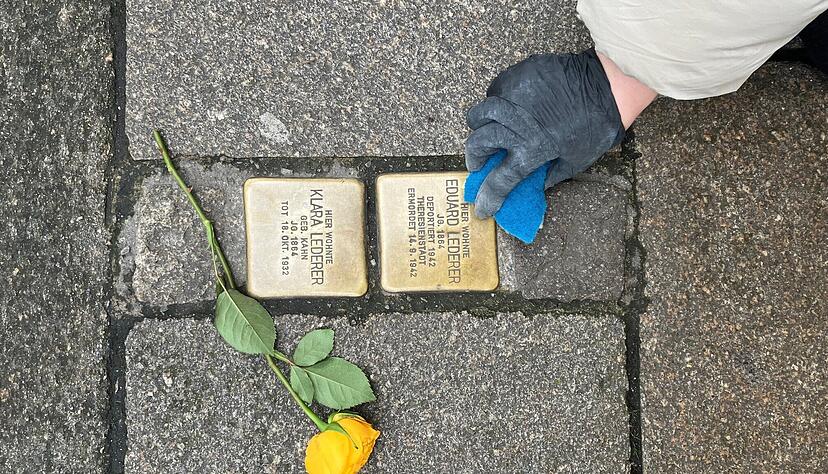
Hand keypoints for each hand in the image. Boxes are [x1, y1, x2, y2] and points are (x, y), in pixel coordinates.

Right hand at [465, 50, 624, 217]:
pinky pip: (495, 91)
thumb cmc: (597, 126)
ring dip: (480, 128)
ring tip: (488, 131)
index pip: (499, 181)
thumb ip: (548, 176)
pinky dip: (496, 103)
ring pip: (480, 114)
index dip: (488, 199)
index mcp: (531, 150)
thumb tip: (533, 185)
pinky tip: (507, 108)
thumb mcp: (575, 162)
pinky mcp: (517, 76)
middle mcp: (515, 124)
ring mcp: (513, 97)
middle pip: (478, 145)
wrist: (609, 86)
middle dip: (475, 159)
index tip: (482, 208)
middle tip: (480, 164)